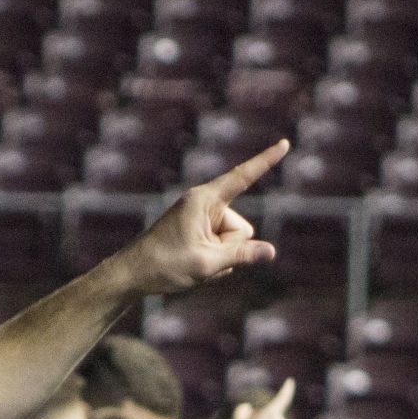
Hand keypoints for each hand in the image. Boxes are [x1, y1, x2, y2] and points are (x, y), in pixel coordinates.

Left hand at [115, 141, 286, 294]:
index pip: (243, 177)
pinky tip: (192, 265)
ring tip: (192, 262)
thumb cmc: (164, 265)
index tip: (285, 143)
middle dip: (230, 249)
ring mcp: (201, 218)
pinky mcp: (198, 231)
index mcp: (204, 200)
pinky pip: (222, 248)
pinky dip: (214, 260)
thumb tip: (271, 252)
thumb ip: (242, 256)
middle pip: (241, 229)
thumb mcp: (207, 263)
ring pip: (234, 242)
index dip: (266, 161)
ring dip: (220, 258)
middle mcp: (204, 204)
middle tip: (199, 258)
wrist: (132, 275)